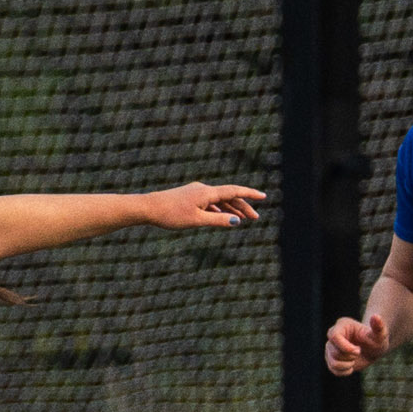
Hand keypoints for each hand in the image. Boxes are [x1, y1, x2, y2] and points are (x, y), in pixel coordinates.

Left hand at [147, 183, 265, 229]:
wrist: (148, 208)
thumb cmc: (171, 215)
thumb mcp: (196, 221)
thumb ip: (217, 221)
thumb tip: (236, 222)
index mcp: (207, 193)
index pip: (234, 191)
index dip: (250, 194)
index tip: (264, 197)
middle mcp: (203, 189)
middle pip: (228, 196)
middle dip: (243, 206)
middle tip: (255, 218)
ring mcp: (196, 192)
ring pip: (219, 200)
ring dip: (231, 209)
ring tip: (242, 220)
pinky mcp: (189, 197)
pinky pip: (209, 202)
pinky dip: (219, 209)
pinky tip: (222, 217)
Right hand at [325, 313, 389, 375]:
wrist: (373, 350)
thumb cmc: (376, 340)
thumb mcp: (380, 334)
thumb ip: (378, 326)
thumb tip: (376, 316)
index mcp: (342, 325)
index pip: (334, 336)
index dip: (345, 347)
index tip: (358, 351)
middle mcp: (333, 336)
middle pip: (333, 351)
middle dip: (349, 356)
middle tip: (359, 352)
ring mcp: (330, 348)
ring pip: (333, 362)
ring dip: (347, 364)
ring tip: (355, 359)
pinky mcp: (331, 359)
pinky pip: (333, 369)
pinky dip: (345, 371)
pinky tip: (352, 365)